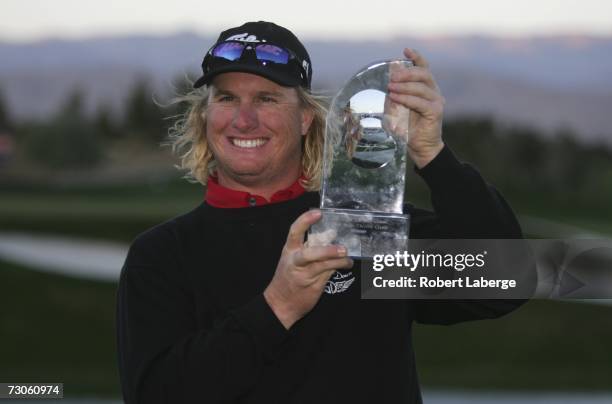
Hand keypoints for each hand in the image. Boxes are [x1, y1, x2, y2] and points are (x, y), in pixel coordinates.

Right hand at [263, 210, 352, 328]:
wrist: (280, 304)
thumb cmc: (288, 277)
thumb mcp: (294, 259)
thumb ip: (311, 246)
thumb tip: (332, 233)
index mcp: (289, 250)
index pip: (294, 232)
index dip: (305, 221)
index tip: (318, 213)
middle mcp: (295, 261)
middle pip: (309, 254)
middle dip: (327, 251)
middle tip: (342, 248)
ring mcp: (304, 275)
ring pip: (323, 265)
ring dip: (338, 261)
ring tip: (348, 258)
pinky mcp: (313, 285)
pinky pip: (328, 273)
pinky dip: (339, 267)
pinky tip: (347, 264)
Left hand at [387, 48, 444, 167]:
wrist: (420, 147)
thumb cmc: (408, 127)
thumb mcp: (398, 108)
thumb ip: (395, 96)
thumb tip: (386, 84)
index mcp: (426, 88)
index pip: (424, 67)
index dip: (416, 57)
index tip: (406, 50)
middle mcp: (434, 92)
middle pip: (423, 74)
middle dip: (407, 72)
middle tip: (392, 75)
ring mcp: (437, 101)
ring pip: (421, 87)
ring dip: (404, 86)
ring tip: (390, 87)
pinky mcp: (436, 111)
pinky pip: (420, 102)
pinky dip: (407, 98)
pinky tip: (396, 97)